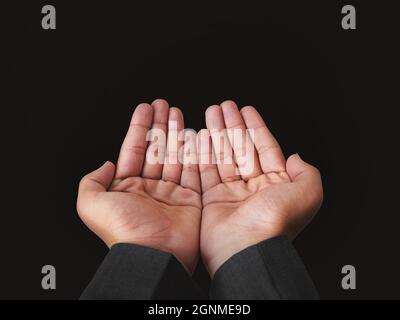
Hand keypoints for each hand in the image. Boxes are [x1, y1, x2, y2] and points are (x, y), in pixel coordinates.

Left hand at [77, 99, 201, 272]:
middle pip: (156, 149)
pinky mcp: (191, 199)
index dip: (140, 127)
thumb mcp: (91, 204)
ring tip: (179, 112)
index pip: (135, 149)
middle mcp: (149, 188)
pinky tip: (196, 135)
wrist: (153, 253)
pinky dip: (196, 153)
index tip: (145, 108)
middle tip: (164, 104)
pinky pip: (194, 171)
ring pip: (175, 156)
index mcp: (127, 187)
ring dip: (177, 133)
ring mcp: (171, 193)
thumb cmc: (123, 230)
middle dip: (160, 125)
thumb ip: (92, 180)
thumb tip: (106, 164)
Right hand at [198, 101, 322, 275]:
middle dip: (233, 125)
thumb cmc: (275, 222)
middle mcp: (254, 188)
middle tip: (224, 106)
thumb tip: (295, 157)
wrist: (247, 248)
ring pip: (223, 155)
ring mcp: (232, 193)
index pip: (265, 148)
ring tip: (211, 112)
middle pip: (242, 148)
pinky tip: (200, 136)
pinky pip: (206, 171)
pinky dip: (203, 153)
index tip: (247, 109)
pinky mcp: (212, 200)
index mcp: (276, 185)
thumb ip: (306, 172)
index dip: (256, 127)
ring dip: (217, 133)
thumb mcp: (307, 193)